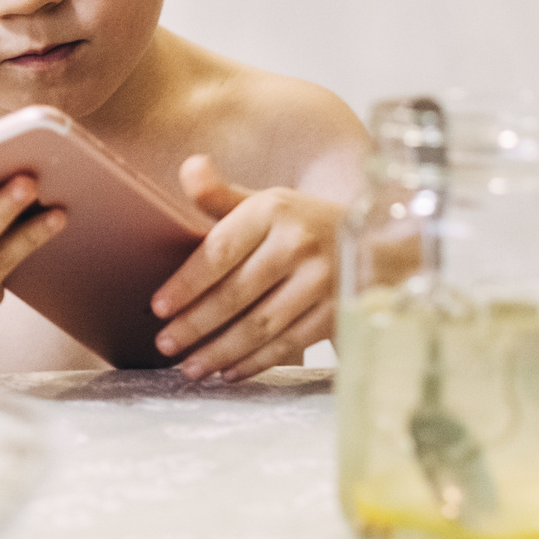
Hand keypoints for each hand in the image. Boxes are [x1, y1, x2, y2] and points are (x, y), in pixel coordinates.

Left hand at [149, 155, 341, 380]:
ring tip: (190, 367)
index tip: (158, 307)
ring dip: (220, 351)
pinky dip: (255, 362)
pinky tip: (229, 371)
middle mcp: (298, 244)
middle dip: (195, 324)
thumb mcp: (267, 203)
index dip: (187, 283)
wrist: (380, 245)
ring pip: (260, 325)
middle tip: (165, 344)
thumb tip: (190, 167)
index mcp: (274, 210)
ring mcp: (322, 281)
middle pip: (236, 293)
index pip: (220, 251)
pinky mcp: (337, 314)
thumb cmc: (304, 225)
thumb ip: (221, 195)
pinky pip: (288, 344)